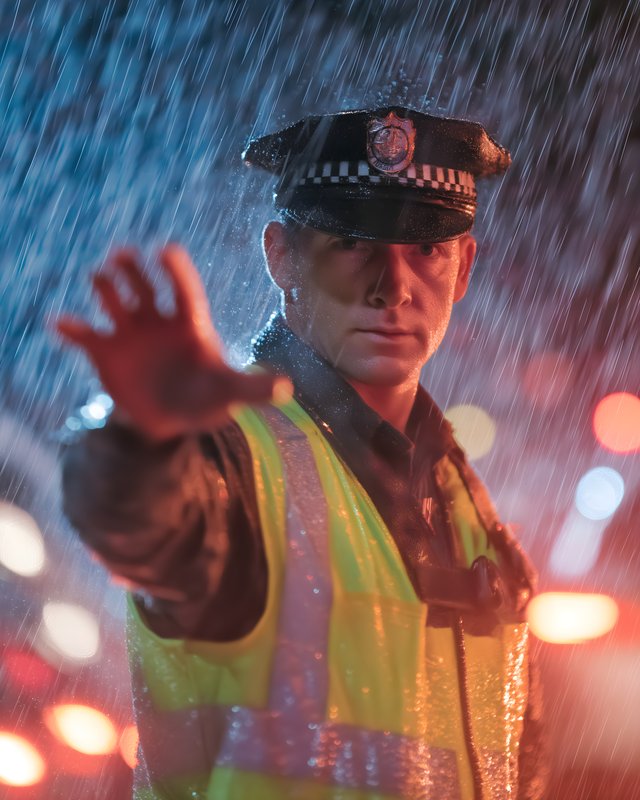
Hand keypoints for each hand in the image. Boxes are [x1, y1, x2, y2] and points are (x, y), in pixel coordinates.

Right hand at [56, 244, 290, 440]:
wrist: (170, 418)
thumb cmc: (205, 398)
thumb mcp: (229, 395)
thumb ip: (253, 388)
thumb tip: (287, 389)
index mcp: (190, 323)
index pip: (184, 290)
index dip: (176, 271)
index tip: (165, 249)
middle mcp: (158, 320)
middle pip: (145, 287)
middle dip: (134, 271)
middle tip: (123, 255)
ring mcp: (131, 334)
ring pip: (115, 302)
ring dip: (106, 289)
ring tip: (99, 278)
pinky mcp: (107, 351)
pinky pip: (86, 335)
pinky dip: (73, 329)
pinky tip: (61, 323)